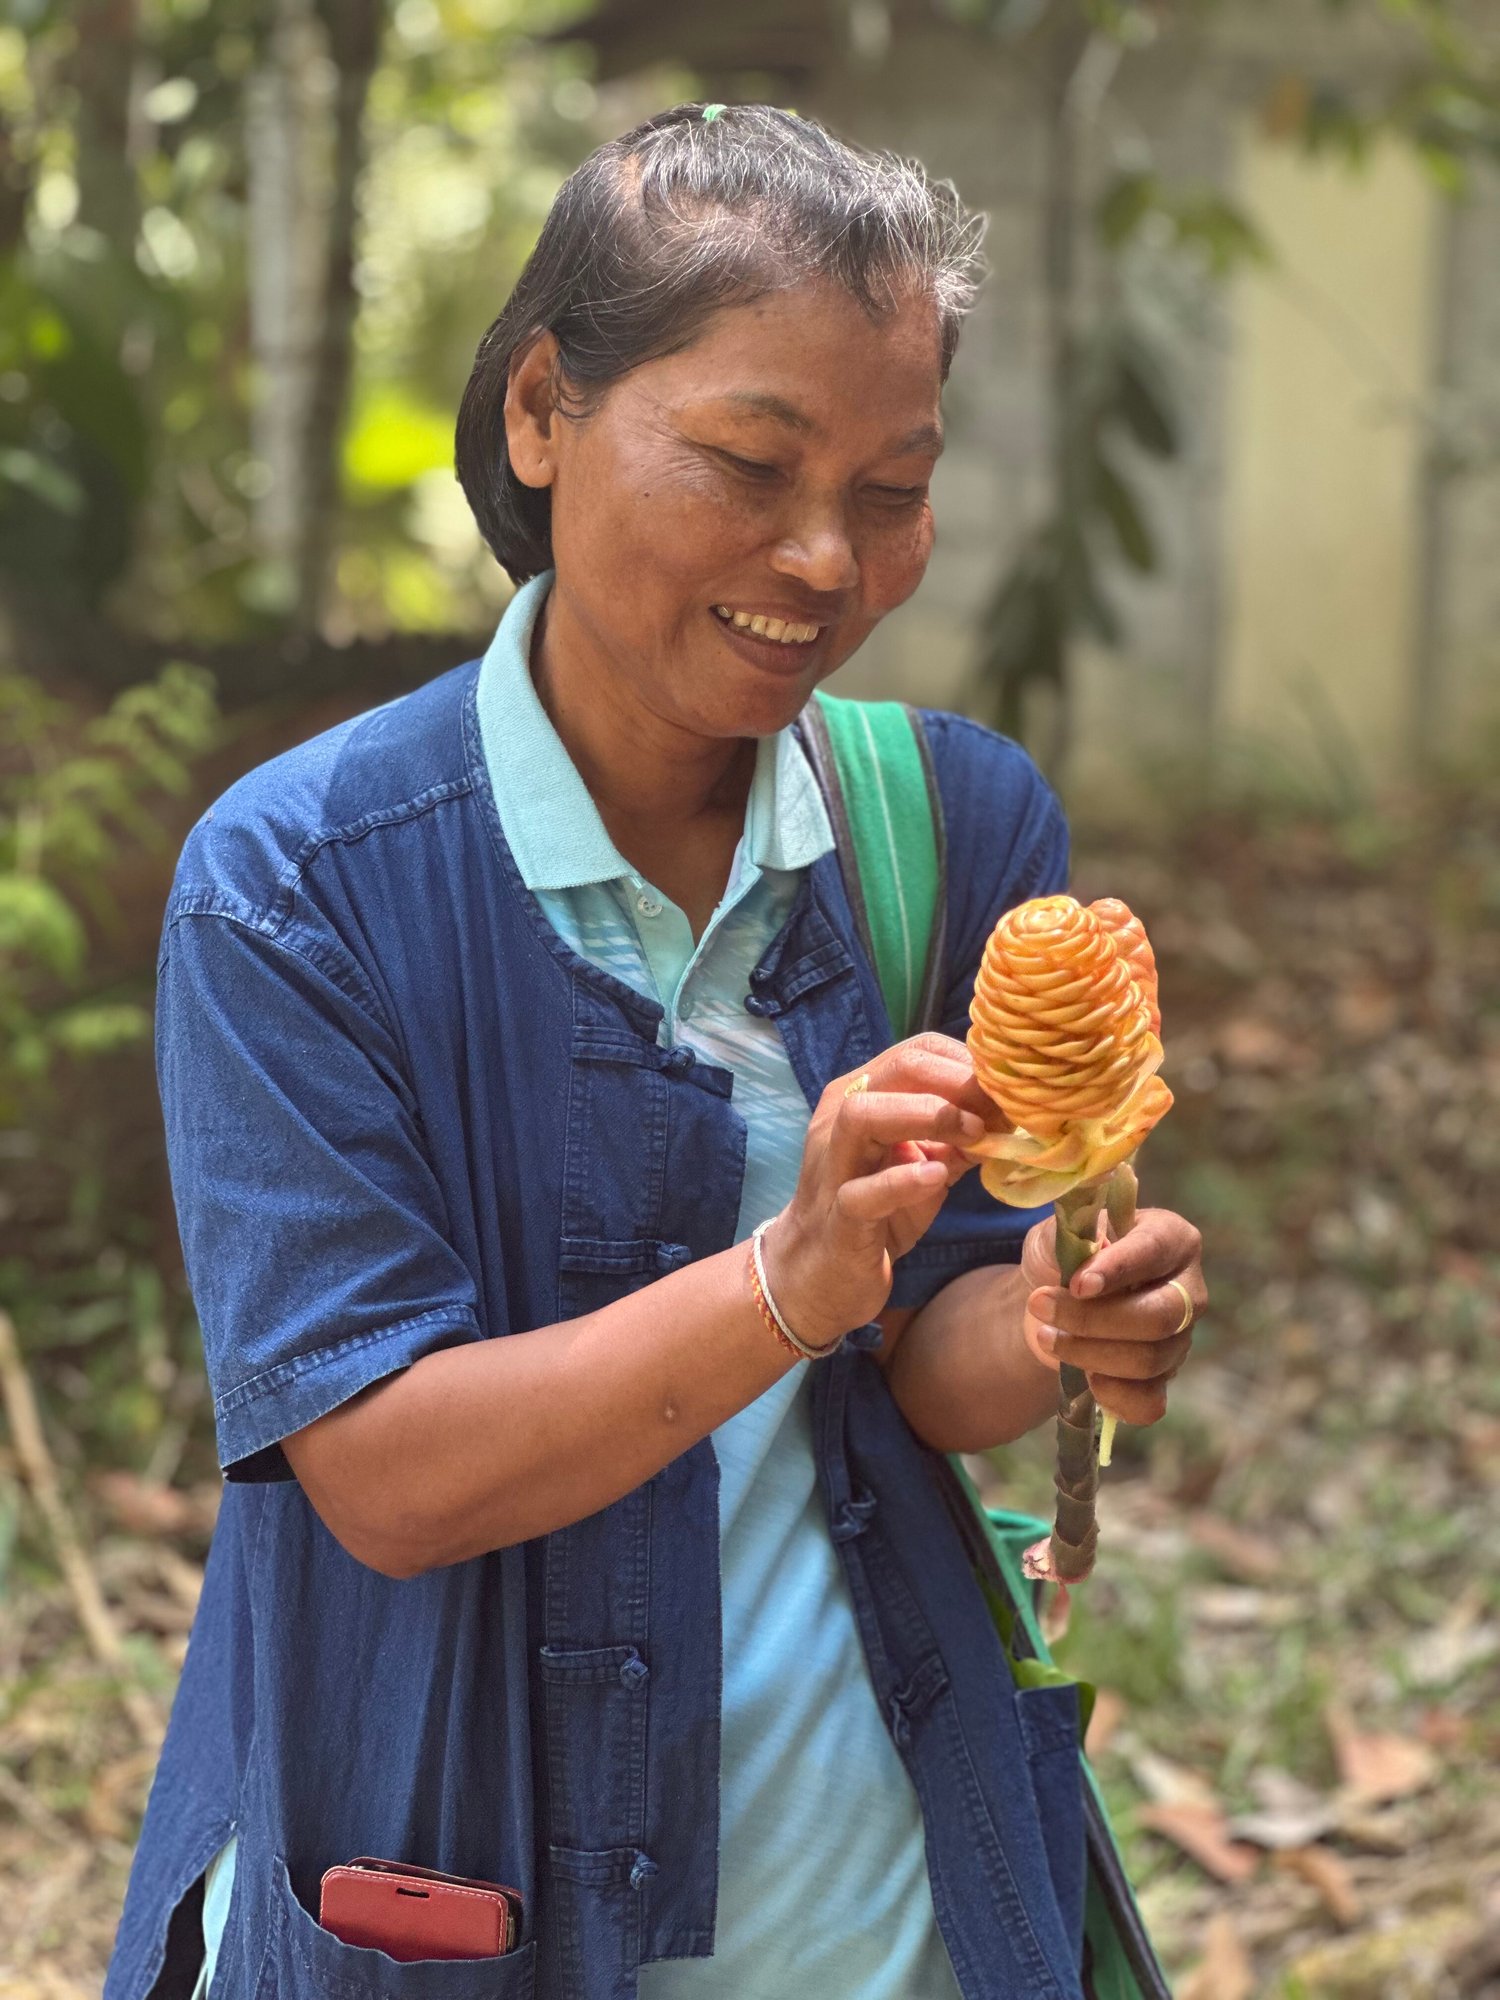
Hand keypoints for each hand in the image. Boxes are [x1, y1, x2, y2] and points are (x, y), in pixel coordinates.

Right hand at [765, 1033, 990, 1348]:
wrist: (821, 1272)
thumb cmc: (877, 1213)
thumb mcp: (926, 1167)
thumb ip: (959, 1139)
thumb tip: (1010, 1116)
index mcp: (863, 1096)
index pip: (918, 1051)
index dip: (969, 1065)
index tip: (1008, 1093)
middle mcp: (840, 1118)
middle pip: (897, 1070)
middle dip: (958, 1082)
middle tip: (999, 1110)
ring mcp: (834, 1165)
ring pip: (863, 1115)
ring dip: (927, 1115)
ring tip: (972, 1134)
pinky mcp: (838, 1215)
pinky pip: (863, 1191)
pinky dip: (904, 1180)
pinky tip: (938, 1176)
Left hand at [1018, 1206, 1206, 1424]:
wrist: (1060, 1296)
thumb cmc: (1070, 1254)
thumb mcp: (1061, 1230)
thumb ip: (1072, 1234)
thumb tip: (1087, 1261)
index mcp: (1172, 1238)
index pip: (1154, 1251)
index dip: (1118, 1269)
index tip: (1077, 1284)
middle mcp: (1188, 1290)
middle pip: (1160, 1316)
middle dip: (1095, 1319)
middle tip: (1040, 1306)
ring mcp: (1181, 1338)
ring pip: (1149, 1360)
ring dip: (1090, 1354)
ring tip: (1045, 1336)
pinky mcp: (1164, 1377)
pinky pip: (1151, 1402)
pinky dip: (1116, 1397)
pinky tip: (1085, 1379)